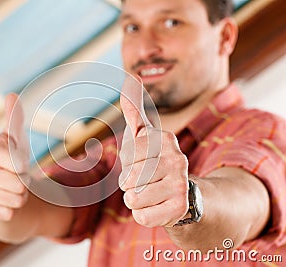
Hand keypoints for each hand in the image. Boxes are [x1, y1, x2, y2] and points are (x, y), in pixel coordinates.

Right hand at [0, 93, 29, 220]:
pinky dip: (12, 210)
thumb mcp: (16, 139)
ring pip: (18, 200)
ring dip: (20, 196)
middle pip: (21, 184)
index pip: (19, 163)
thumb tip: (11, 95)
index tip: (17, 162)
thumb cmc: (11, 160)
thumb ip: (15, 118)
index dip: (24, 165)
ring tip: (11, 188)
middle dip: (25, 183)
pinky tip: (4, 201)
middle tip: (16, 177)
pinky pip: (10, 213)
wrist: (2, 187)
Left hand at [118, 77, 188, 226]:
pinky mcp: (179, 209)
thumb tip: (129, 79)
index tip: (144, 162)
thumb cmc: (157, 163)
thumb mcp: (146, 137)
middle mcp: (177, 160)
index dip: (129, 164)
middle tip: (149, 181)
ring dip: (137, 200)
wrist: (185, 196)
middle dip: (131, 184)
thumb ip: (135, 112)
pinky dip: (145, 215)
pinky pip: (141, 217)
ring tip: (153, 194)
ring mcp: (180, 185)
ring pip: (132, 199)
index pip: (126, 157)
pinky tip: (159, 208)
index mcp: (165, 141)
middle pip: (127, 179)